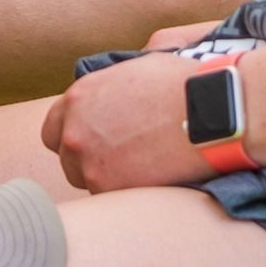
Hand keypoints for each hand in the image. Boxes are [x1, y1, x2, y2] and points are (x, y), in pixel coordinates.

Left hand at [40, 51, 215, 193]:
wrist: (212, 111)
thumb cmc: (181, 83)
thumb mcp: (135, 68)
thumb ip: (111, 85)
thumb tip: (115, 91)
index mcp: (77, 98)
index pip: (53, 130)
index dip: (74, 136)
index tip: (94, 141)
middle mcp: (74, 132)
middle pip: (68, 160)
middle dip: (89, 160)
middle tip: (121, 159)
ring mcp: (90, 164)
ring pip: (88, 182)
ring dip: (107, 179)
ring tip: (141, 169)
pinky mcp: (111, 189)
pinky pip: (109, 199)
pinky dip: (126, 193)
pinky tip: (150, 180)